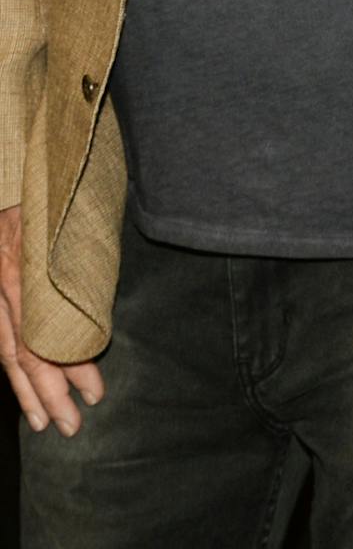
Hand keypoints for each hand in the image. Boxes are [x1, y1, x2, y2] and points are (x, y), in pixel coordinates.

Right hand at [0, 205, 104, 434]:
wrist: (14, 166)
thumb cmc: (59, 186)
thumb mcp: (76, 216)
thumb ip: (86, 256)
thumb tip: (103, 299)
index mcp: (32, 267)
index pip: (50, 332)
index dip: (71, 366)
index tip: (95, 392)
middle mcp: (8, 281)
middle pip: (26, 350)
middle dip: (49, 392)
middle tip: (73, 425)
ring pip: (7, 349)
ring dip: (28, 390)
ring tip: (46, 422)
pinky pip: (1, 334)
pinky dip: (14, 365)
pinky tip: (25, 390)